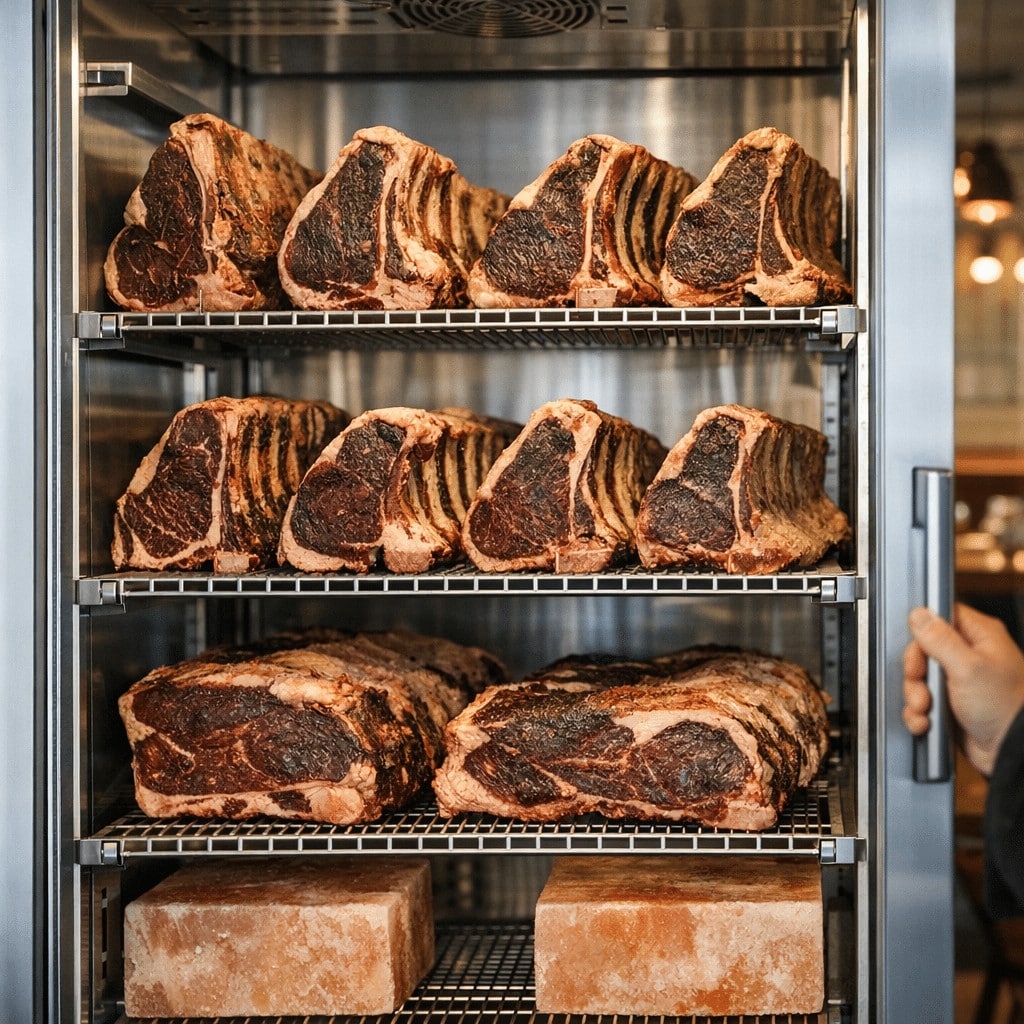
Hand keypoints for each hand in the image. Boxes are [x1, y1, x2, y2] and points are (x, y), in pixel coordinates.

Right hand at [903, 602, 1023, 776]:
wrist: (1010, 752)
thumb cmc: (1005, 708)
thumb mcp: (968, 667)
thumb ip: (939, 638)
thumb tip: (919, 615)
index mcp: (981, 637)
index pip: (941, 618)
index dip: (923, 633)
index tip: (919, 651)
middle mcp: (969, 656)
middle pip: (923, 651)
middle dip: (916, 672)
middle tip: (920, 683)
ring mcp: (959, 681)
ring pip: (920, 679)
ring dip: (915, 696)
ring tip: (925, 708)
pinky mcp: (950, 704)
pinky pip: (922, 701)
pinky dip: (919, 713)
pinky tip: (926, 720)